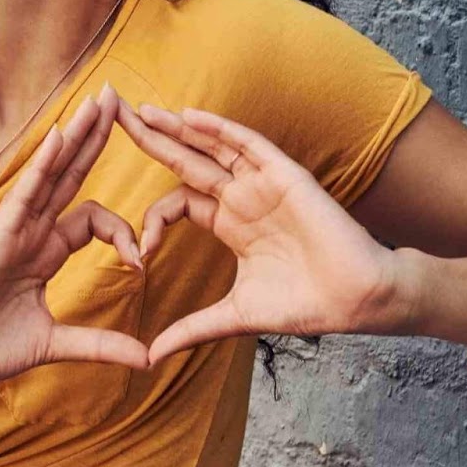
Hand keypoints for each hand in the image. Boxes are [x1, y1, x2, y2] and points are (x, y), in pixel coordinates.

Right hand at [0, 82, 150, 396]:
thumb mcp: (53, 344)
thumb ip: (98, 345)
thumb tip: (146, 358)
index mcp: (44, 253)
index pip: (94, 219)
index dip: (124, 233)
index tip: (140, 265)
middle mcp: (31, 232)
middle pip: (72, 174)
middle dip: (97, 137)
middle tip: (121, 98)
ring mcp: (14, 230)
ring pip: (53, 172)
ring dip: (79, 135)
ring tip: (103, 99)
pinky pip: (26, 193)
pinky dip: (43, 164)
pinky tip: (61, 134)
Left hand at [115, 100, 405, 363]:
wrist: (355, 300)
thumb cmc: (304, 305)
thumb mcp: (234, 316)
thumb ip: (191, 329)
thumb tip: (149, 357)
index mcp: (229, 224)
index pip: (177, 203)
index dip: (152, 220)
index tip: (137, 253)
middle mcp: (241, 197)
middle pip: (185, 160)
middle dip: (149, 139)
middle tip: (110, 115)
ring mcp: (262, 183)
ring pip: (211, 145)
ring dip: (176, 127)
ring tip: (140, 109)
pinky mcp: (284, 176)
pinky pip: (247, 144)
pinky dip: (218, 129)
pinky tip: (188, 116)